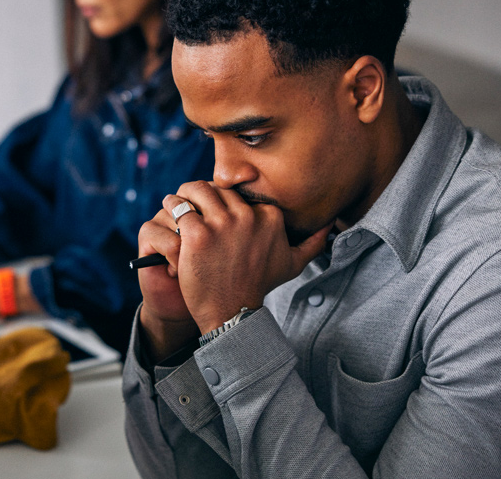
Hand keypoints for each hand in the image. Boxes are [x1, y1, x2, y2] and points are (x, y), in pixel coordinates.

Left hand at [138, 181, 331, 355]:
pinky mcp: (197, 234)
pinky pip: (179, 207)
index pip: (239, 191)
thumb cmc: (258, 285)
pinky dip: (171, 207)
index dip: (223, 197)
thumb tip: (330, 226)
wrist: (231, 312)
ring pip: (195, 190)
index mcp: (269, 216)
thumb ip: (312, 243)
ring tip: (177, 203)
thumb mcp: (291, 264)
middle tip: (191, 202)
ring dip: (183, 194)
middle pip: (216, 188)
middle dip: (201, 193)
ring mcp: (222, 224)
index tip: (214, 209)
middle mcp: (247, 216)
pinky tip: (169, 212)